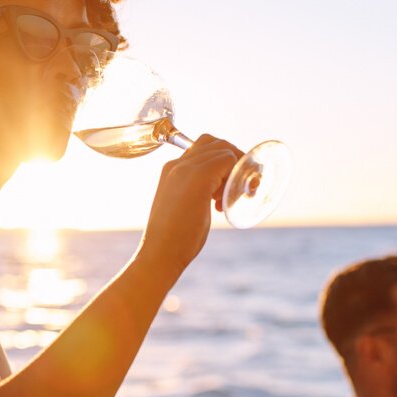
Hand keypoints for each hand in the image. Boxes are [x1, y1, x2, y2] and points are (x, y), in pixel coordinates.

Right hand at [138, 134, 241, 274]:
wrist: (159, 254)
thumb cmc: (173, 240)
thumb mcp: (184, 209)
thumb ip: (197, 196)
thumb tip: (218, 196)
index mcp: (171, 170)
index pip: (203, 149)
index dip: (221, 164)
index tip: (223, 191)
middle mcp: (177, 164)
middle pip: (215, 143)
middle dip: (233, 160)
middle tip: (235, 189)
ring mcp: (187, 169)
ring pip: (224, 149)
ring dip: (237, 170)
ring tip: (230, 199)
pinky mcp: (199, 178)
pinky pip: (229, 161)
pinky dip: (237, 176)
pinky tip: (228, 201)